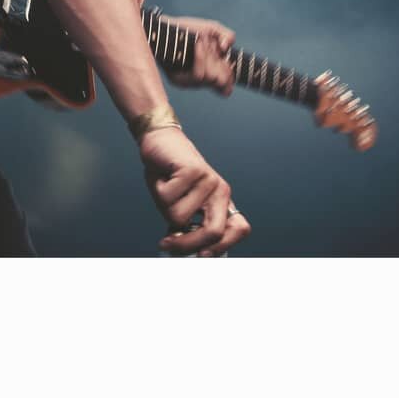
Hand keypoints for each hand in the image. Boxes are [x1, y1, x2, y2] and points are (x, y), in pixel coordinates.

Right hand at [139, 126, 250, 256]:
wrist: (160, 142)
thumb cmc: (169, 176)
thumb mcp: (181, 206)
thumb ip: (187, 227)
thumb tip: (184, 254)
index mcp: (222, 201)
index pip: (240, 229)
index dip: (221, 248)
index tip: (199, 255)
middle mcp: (220, 191)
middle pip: (214, 232)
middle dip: (187, 244)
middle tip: (167, 244)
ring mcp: (209, 181)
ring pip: (180, 217)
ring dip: (164, 208)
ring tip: (165, 190)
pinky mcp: (193, 171)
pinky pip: (169, 198)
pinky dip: (159, 191)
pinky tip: (163, 178)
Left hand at [162, 17, 235, 95]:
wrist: (166, 27)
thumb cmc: (189, 29)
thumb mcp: (212, 29)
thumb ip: (227, 35)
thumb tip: (226, 48)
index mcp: (211, 71)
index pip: (226, 88)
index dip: (231, 78)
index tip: (228, 63)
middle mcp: (200, 80)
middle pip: (222, 85)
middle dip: (223, 70)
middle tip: (216, 54)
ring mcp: (189, 82)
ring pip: (210, 78)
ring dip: (209, 58)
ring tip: (200, 43)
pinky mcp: (178, 80)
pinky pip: (198, 75)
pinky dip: (201, 59)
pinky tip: (197, 46)